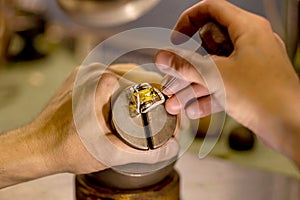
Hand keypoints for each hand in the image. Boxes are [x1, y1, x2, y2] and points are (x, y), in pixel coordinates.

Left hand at [0, 63, 178, 187]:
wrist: (38, 147)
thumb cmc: (69, 150)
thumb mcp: (112, 153)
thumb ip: (145, 152)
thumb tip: (171, 148)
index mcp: (103, 83)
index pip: (147, 80)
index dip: (163, 93)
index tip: (169, 108)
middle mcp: (93, 72)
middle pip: (137, 74)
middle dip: (153, 89)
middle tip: (162, 109)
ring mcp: (84, 73)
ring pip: (123, 73)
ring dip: (138, 86)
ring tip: (148, 105)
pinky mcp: (78, 78)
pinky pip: (107, 76)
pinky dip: (121, 85)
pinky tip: (126, 99)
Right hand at [155, 0, 299, 165]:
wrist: (290, 127)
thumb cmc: (265, 96)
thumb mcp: (216, 76)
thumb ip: (185, 65)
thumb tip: (164, 57)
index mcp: (248, 29)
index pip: (212, 9)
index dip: (189, 20)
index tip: (176, 38)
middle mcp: (251, 43)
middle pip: (209, 44)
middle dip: (187, 63)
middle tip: (173, 74)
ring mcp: (251, 64)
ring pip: (214, 67)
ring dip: (193, 84)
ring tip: (175, 100)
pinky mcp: (250, 84)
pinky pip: (223, 83)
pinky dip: (207, 95)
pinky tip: (194, 109)